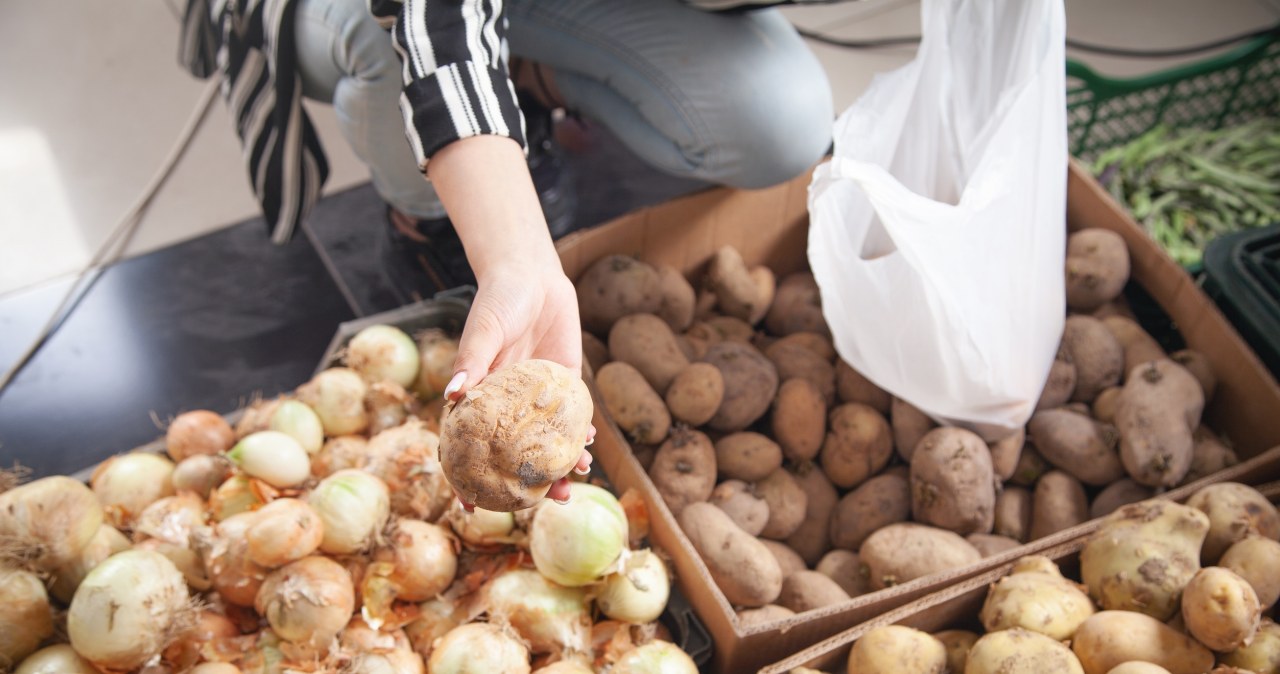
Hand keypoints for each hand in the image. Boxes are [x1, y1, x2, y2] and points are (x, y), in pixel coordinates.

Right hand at [426, 135, 594, 509]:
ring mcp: (538, 397)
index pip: (470, 447)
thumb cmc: (498, 300)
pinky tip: (590, 445)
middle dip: (528, 482)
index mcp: (478, 398)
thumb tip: (452, 395)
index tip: (472, 510)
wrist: (533, 273)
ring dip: (561, 463)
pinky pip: (572, 416)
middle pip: (516, 453)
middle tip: (545, 502)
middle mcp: (507, 404)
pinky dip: (581, 433)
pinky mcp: (565, 382)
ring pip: (548, 441)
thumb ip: (471, 361)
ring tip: (575, 481)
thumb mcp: (483, 329)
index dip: (469, 480)